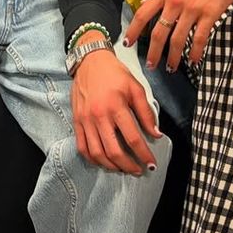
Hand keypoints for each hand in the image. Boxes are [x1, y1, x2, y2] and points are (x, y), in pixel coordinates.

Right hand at [71, 38, 161, 174]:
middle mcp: (99, 116)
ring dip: (111, 166)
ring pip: (97, 153)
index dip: (144, 155)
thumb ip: (146, 112)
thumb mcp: (136, 88)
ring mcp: (85, 120)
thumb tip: (156, 134)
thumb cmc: (114, 73)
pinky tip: (103, 161)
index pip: (133, 139)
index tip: (151, 164)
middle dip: (128, 165)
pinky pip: (82, 147)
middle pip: (114, 151)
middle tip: (138, 170)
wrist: (89, 61)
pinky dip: (93, 159)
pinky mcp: (76, 121)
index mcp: (116, 106)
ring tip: (122, 168)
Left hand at [126, 0, 232, 71]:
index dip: (134, 30)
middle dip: (153, 52)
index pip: (143, 14)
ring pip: (178, 39)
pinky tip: (193, 60)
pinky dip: (195, 52)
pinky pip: (199, 38)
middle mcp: (176, 1)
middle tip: (151, 66)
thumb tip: (145, 3)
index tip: (127, 43)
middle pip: (159, 32)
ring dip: (173, 57)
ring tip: (171, 67)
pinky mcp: (210, 13)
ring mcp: (193, 8)